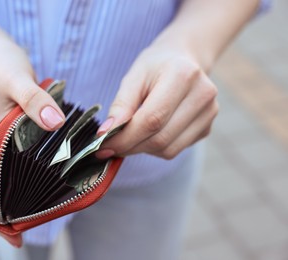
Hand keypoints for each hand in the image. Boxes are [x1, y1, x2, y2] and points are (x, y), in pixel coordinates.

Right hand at [0, 41, 64, 246]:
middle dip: (13, 212)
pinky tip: (53, 173)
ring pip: (9, 176)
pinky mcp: (16, 131)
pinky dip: (34, 171)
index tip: (12, 235)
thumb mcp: (16, 78)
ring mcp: (3, 139)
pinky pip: (22, 158)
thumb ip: (34, 99)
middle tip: (38, 225)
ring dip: (24, 194)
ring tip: (48, 207)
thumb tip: (54, 123)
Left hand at [97, 44, 217, 159]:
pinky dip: (155, 148)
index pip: (152, 119)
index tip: (102, 145)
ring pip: (167, 149)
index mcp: (183, 75)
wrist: (184, 60)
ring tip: (130, 135)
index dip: (125, 137)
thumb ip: (121, 105)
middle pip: (160, 138)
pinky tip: (149, 132)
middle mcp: (202, 95)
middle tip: (109, 146)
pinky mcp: (207, 128)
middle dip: (130, 146)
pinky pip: (175, 149)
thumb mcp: (134, 77)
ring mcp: (209, 114)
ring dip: (141, 149)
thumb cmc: (155, 67)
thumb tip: (106, 134)